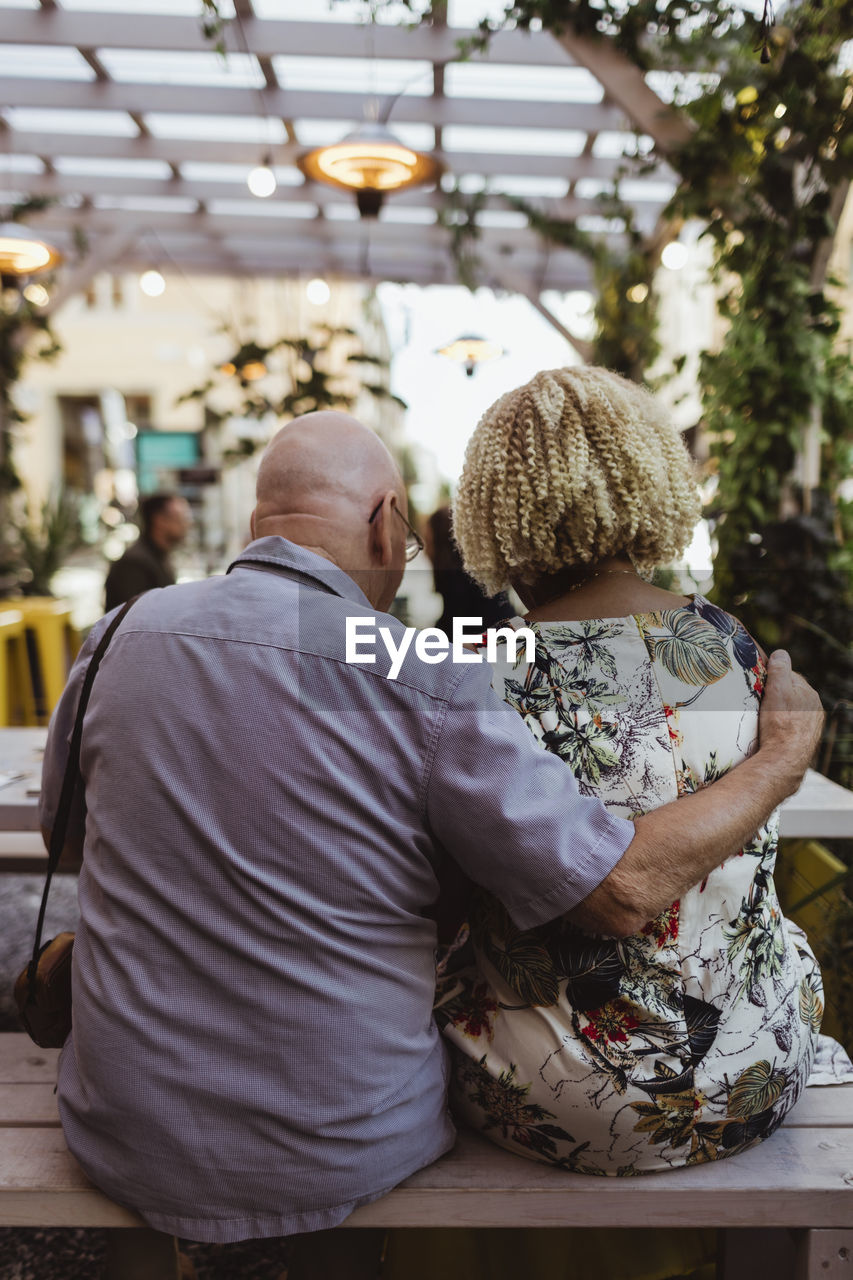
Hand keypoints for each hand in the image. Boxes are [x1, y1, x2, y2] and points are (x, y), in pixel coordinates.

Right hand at [757, 649, 823, 796]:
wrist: (784, 760)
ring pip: (790, 712)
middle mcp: (814, 709)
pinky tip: (770, 732)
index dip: (772, 678)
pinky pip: (790, 728)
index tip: (759, 683)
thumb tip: (780, 653)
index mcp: (809, 694)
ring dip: (778, 712)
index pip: (789, 677)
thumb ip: (779, 669)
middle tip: (758, 701)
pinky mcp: (804, 741)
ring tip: (762, 719)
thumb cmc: (780, 723)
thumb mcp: (777, 689)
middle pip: (790, 695)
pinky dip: (781, 728)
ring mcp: (810, 727)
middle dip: (776, 696)